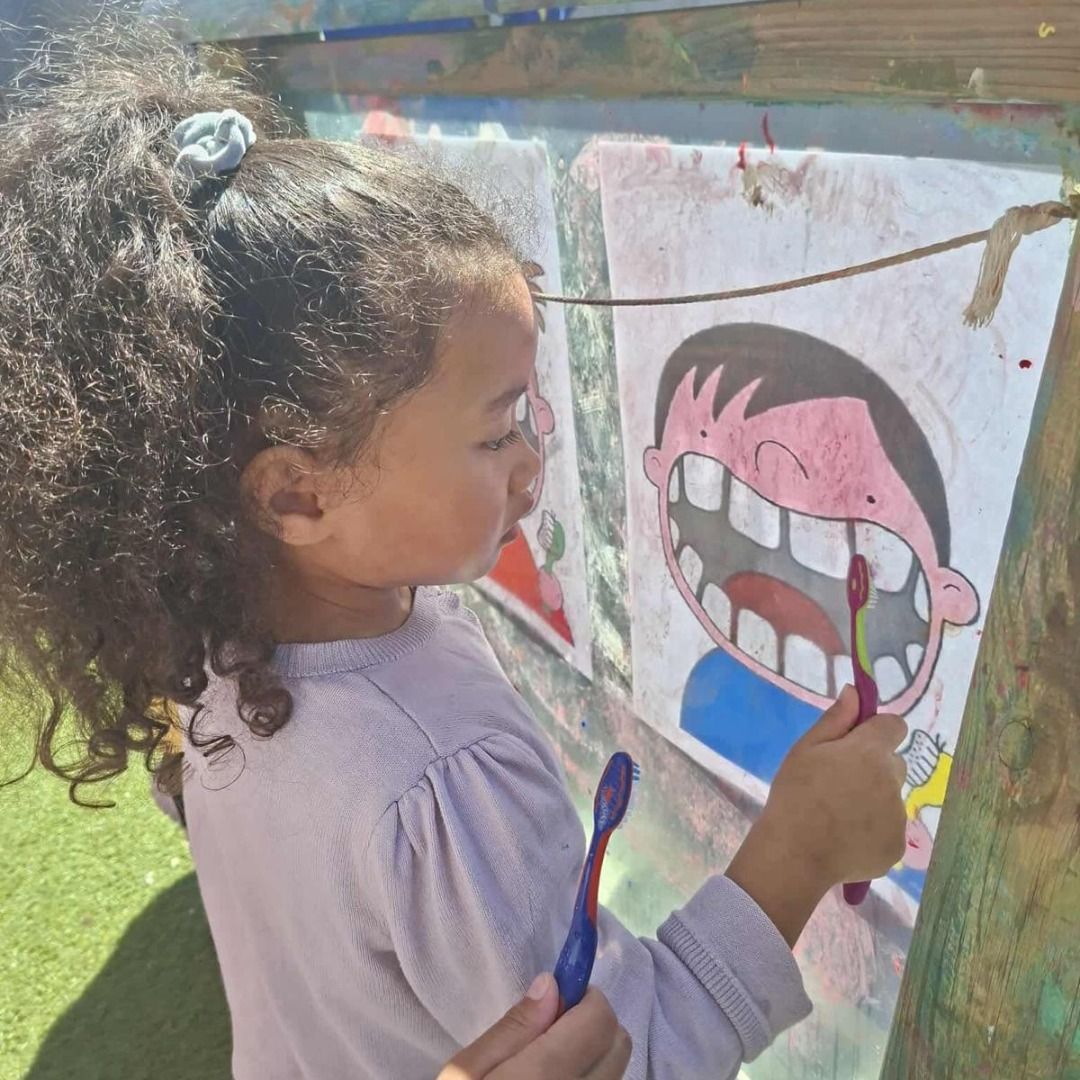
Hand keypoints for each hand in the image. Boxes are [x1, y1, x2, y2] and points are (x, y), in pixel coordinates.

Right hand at [438, 974, 630, 1079]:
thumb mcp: (463, 1076)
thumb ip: (513, 1029)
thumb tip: (553, 985)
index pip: (601, 1019)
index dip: (582, 998)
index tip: (556, 1000)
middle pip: (619, 1042)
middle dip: (592, 1024)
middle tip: (550, 1033)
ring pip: (616, 1072)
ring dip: (593, 1058)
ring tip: (549, 1069)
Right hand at [727, 686, 906, 945]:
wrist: (795, 853)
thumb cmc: (795, 794)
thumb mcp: (805, 749)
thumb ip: (835, 720)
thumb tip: (855, 692)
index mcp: (870, 752)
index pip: (894, 726)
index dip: (877, 731)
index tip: (856, 744)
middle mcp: (892, 780)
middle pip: (894, 764)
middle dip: (874, 768)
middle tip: (839, 784)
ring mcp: (898, 816)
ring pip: (891, 798)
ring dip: (873, 800)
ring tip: (839, 816)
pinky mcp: (897, 846)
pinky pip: (889, 829)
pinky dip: (873, 831)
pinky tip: (846, 838)